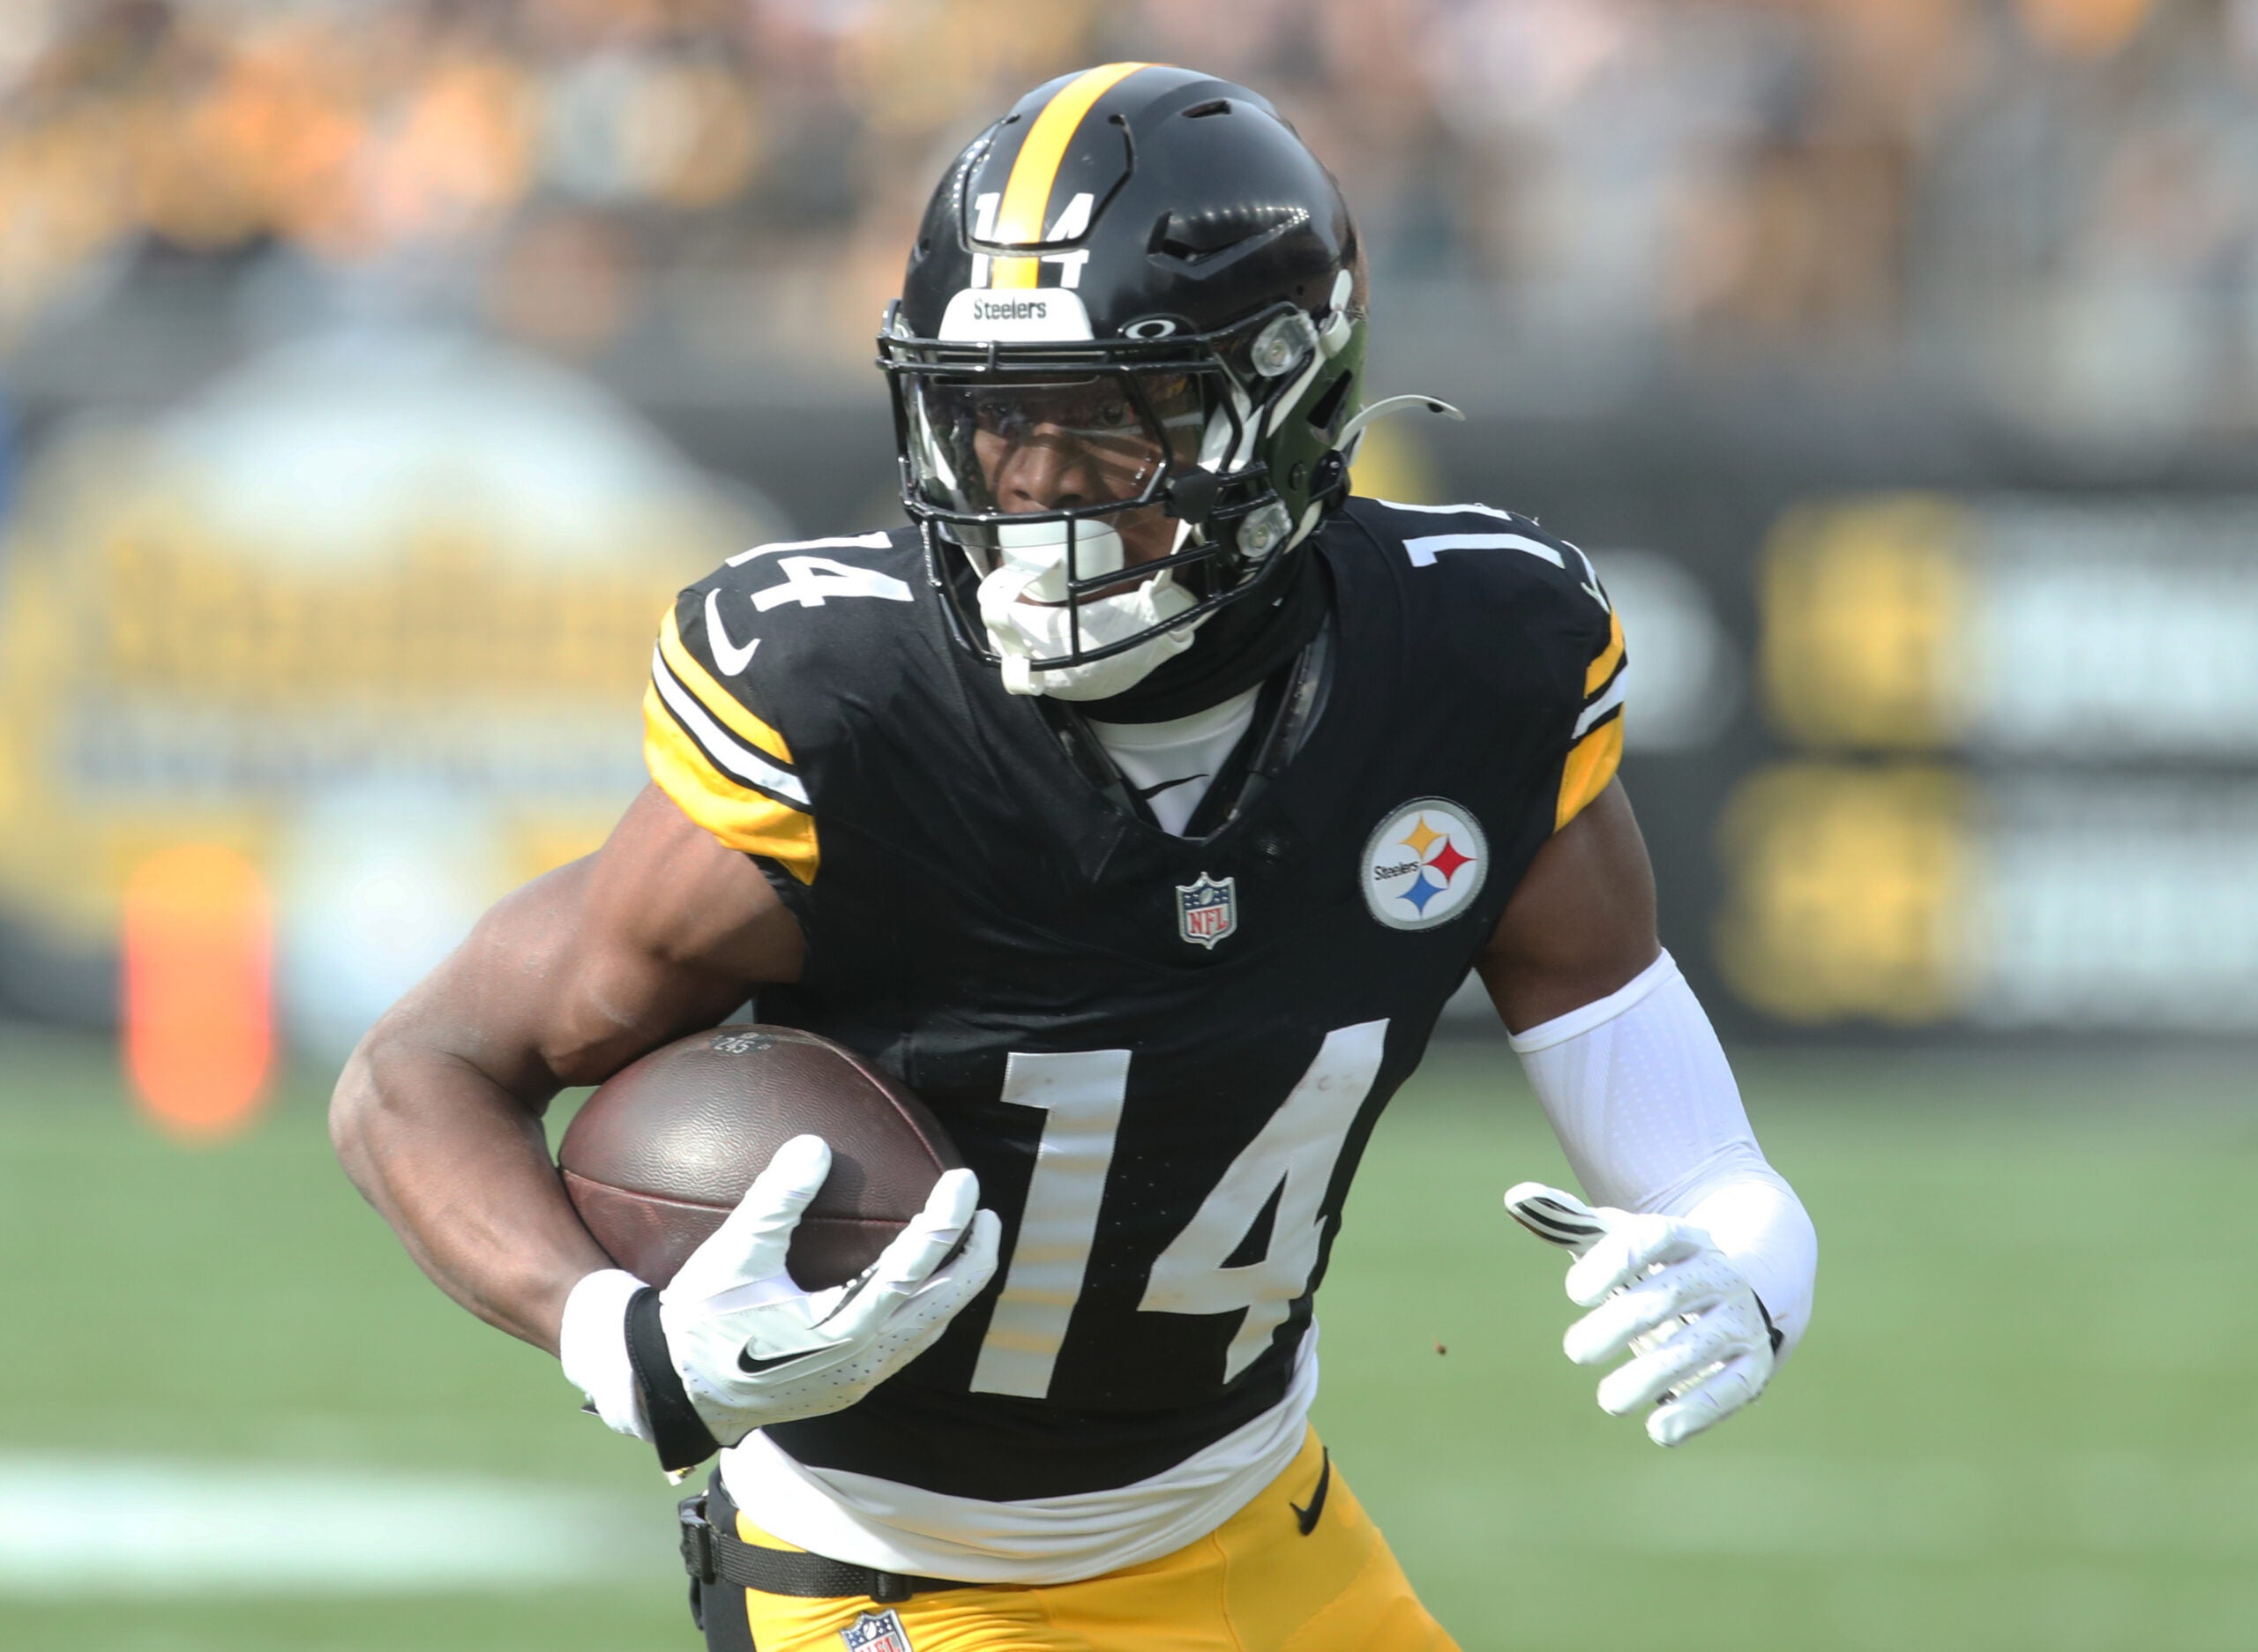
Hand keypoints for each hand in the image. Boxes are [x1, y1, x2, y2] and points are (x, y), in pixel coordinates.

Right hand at [661, 1134, 999, 1443]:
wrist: (675, 1395)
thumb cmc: (700, 1323)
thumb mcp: (731, 1256)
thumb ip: (775, 1201)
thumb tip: (815, 1145)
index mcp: (841, 1330)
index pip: (915, 1268)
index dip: (946, 1221)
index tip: (964, 1179)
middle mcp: (862, 1362)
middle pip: (944, 1306)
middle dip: (975, 1258)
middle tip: (985, 1213)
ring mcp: (858, 1380)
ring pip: (929, 1329)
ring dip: (954, 1285)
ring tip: (964, 1244)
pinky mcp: (847, 1388)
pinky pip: (905, 1344)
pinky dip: (924, 1307)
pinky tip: (916, 1281)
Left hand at [1504, 1182, 1775, 1446]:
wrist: (1736, 1286)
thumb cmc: (1653, 1265)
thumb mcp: (1617, 1238)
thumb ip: (1566, 1221)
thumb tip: (1515, 1197)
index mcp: (1682, 1236)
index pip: (1650, 1239)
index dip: (1612, 1264)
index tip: (1574, 1293)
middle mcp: (1717, 1273)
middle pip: (1664, 1299)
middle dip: (1615, 1327)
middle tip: (1575, 1351)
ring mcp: (1739, 1318)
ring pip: (1695, 1349)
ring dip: (1649, 1378)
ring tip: (1609, 1401)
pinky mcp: (1753, 1362)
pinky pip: (1731, 1387)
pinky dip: (1697, 1411)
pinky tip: (1660, 1431)